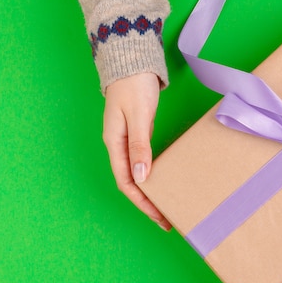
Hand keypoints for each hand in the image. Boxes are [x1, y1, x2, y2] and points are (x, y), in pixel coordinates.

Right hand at [103, 72, 171, 230]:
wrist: (132, 62)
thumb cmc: (133, 86)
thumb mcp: (137, 116)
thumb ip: (139, 145)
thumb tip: (140, 176)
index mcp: (115, 143)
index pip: (126, 183)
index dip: (142, 203)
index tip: (159, 217)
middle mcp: (118, 146)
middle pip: (131, 183)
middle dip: (147, 203)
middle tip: (167, 220)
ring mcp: (127, 140)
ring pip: (137, 174)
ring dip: (150, 192)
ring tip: (167, 207)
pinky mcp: (137, 134)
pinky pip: (143, 162)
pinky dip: (153, 176)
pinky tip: (164, 182)